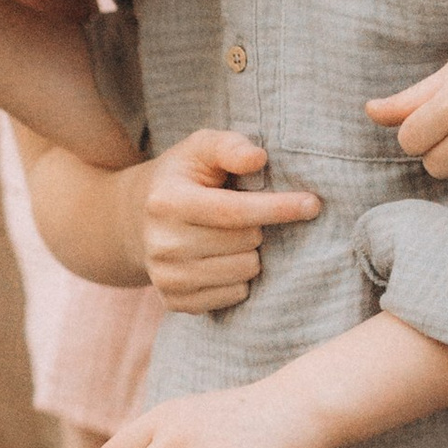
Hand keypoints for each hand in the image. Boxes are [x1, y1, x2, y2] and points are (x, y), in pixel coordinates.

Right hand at [139, 128, 319, 310]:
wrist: (134, 219)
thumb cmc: (183, 177)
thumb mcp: (200, 148)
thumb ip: (230, 146)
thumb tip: (259, 158)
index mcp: (168, 202)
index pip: (235, 211)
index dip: (279, 208)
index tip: (313, 204)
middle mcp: (162, 243)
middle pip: (245, 243)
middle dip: (257, 228)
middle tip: (244, 218)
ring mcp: (166, 277)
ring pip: (243, 273)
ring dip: (250, 254)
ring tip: (233, 238)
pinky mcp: (175, 301)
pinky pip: (233, 296)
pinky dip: (239, 279)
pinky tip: (223, 260)